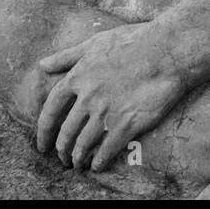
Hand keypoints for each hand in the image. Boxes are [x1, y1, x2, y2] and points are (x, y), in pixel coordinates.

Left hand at [35, 23, 188, 170]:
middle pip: (66, 132)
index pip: (51, 111)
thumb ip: (66, 56)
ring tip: (78, 164)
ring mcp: (106, 113)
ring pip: (83, 144)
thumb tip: (42, 65)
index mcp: (77, 78)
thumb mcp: (95, 43)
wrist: (167, 51)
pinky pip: (106, 150)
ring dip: (78, 158)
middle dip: (61, 150)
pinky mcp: (126, 124)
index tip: (42, 144)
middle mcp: (88, 98)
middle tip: (62, 159)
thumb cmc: (133, 42)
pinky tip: (98, 166)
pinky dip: (99, 162)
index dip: (44, 131)